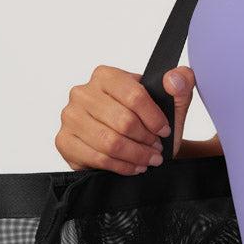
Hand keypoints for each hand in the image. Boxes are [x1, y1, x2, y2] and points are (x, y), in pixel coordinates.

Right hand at [55, 64, 196, 172]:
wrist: (130, 144)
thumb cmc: (146, 122)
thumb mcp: (169, 103)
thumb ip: (180, 83)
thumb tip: (175, 78)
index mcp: (105, 76)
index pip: (134, 95)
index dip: (154, 118)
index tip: (165, 131)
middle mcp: (82, 92)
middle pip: (123, 121)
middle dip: (146, 140)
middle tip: (157, 149)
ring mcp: (70, 117)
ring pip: (110, 142)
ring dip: (136, 155)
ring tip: (149, 159)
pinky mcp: (64, 141)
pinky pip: (97, 158)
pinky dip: (121, 166)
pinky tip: (134, 167)